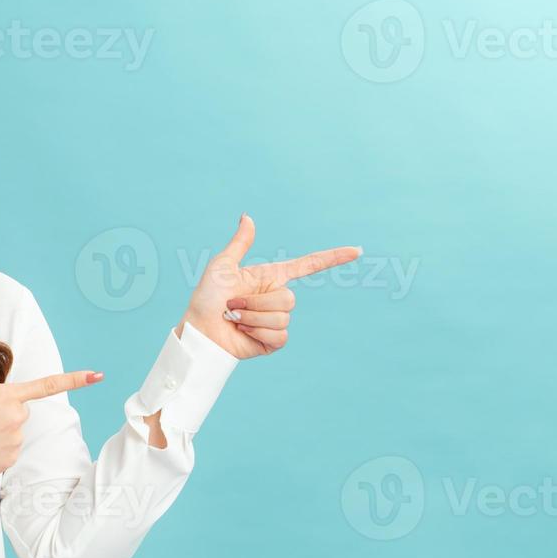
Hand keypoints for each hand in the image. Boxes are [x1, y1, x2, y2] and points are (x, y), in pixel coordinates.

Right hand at [0, 332, 103, 484]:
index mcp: (6, 396)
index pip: (47, 385)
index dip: (75, 379)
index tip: (97, 376)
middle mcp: (16, 419)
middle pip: (20, 408)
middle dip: (4, 409)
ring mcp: (16, 441)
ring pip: (14, 429)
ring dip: (0, 428)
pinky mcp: (11, 460)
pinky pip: (10, 447)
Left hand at [176, 214, 361, 359]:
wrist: (200, 331)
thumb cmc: (207, 298)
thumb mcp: (222, 266)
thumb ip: (240, 243)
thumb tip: (248, 217)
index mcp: (270, 278)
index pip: (308, 266)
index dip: (332, 258)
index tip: (357, 251)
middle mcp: (276, 298)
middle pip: (289, 298)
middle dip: (256, 302)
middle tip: (232, 305)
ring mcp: (277, 320)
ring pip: (283, 316)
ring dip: (252, 317)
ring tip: (234, 318)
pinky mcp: (274, 340)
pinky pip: (280, 334)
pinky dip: (256, 332)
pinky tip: (242, 332)